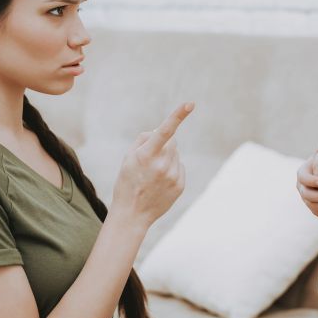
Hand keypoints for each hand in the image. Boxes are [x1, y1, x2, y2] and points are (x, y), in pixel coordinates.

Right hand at [111, 102, 193, 227]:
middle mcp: (162, 165)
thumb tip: (160, 132)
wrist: (132, 214)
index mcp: (147, 155)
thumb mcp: (128, 158)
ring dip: (166, 158)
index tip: (190, 103)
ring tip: (153, 174)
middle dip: (163, 145)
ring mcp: (173, 176)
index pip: (165, 131)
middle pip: (171, 141)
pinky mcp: (180, 185)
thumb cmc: (127, 182)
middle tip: (149, 159)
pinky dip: (171, 170)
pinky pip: (179, 167)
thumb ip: (144, 140)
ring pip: (175, 155)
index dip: (178, 115)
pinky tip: (160, 182)